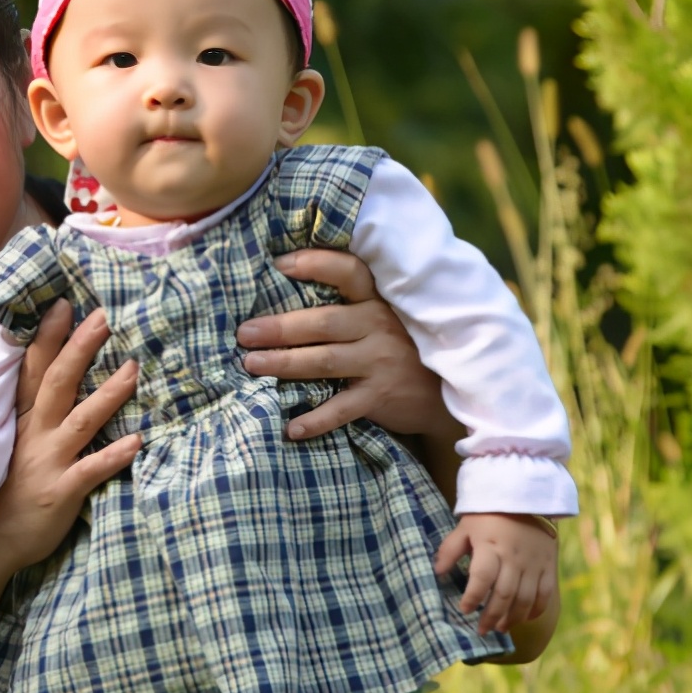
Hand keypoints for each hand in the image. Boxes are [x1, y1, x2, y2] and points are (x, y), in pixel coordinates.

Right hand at [0, 301, 141, 574]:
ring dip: (108, 394)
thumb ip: (17, 414)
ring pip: (80, 420)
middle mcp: (31, 435)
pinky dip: (114, 456)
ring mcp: (46, 462)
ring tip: (134, 368)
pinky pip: (90, 470)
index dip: (48, 337)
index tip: (66, 305)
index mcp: (17, 421)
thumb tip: (34, 382)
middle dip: (79, 348)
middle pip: (56, 383)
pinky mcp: (60, 492)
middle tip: (104, 318)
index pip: (31, 370)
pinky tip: (139, 441)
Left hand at [236, 249, 452, 439]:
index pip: (349, 272)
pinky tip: (291, 427)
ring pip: (325, 361)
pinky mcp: (381, 396)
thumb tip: (285, 295)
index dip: (316, 264)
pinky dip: (316, 419)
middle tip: (245, 333)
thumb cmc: (401, 346)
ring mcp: (380, 362)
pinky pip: (342, 409)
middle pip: (323, 322)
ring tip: (251, 365)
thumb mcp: (383, 317)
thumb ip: (348, 305)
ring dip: (285, 363)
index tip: (279, 265)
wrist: (446, 391)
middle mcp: (379, 326)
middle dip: (280, 328)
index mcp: (378, 300)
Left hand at [435, 513, 557, 634]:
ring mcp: (534, 563)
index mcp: (490, 546)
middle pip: (504, 594)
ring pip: (525, 599)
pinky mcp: (549, 565)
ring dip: (512, 618)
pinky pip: (545, 594)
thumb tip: (437, 572)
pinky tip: (523, 618)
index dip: (473, 597)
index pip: (482, 577)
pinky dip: (535, 610)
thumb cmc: (489, 514)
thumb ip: (450, 550)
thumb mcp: (465, 527)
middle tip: (481, 630)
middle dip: (491, 616)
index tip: (464, 610)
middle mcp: (514, 557)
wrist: (526, 496)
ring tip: (500, 628)